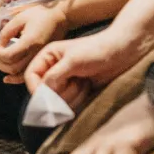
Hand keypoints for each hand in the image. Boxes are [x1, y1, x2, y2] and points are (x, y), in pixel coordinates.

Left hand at [0, 5, 69, 82]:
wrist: (60, 18)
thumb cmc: (40, 15)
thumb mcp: (20, 18)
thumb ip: (7, 32)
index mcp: (30, 41)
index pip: (8, 56)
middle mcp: (35, 54)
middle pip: (12, 68)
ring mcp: (39, 60)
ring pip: (18, 74)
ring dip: (5, 69)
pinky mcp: (42, 62)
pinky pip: (27, 76)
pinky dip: (15, 79)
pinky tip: (7, 78)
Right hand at [23, 24, 144, 109]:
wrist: (122, 52)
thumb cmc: (97, 50)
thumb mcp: (73, 61)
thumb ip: (54, 76)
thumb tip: (40, 94)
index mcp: (48, 56)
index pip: (31, 76)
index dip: (37, 89)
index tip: (48, 97)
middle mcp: (53, 68)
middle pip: (43, 92)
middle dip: (60, 92)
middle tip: (76, 82)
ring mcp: (64, 80)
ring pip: (56, 100)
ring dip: (72, 96)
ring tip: (85, 83)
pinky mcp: (75, 90)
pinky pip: (69, 103)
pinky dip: (78, 99)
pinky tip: (88, 87)